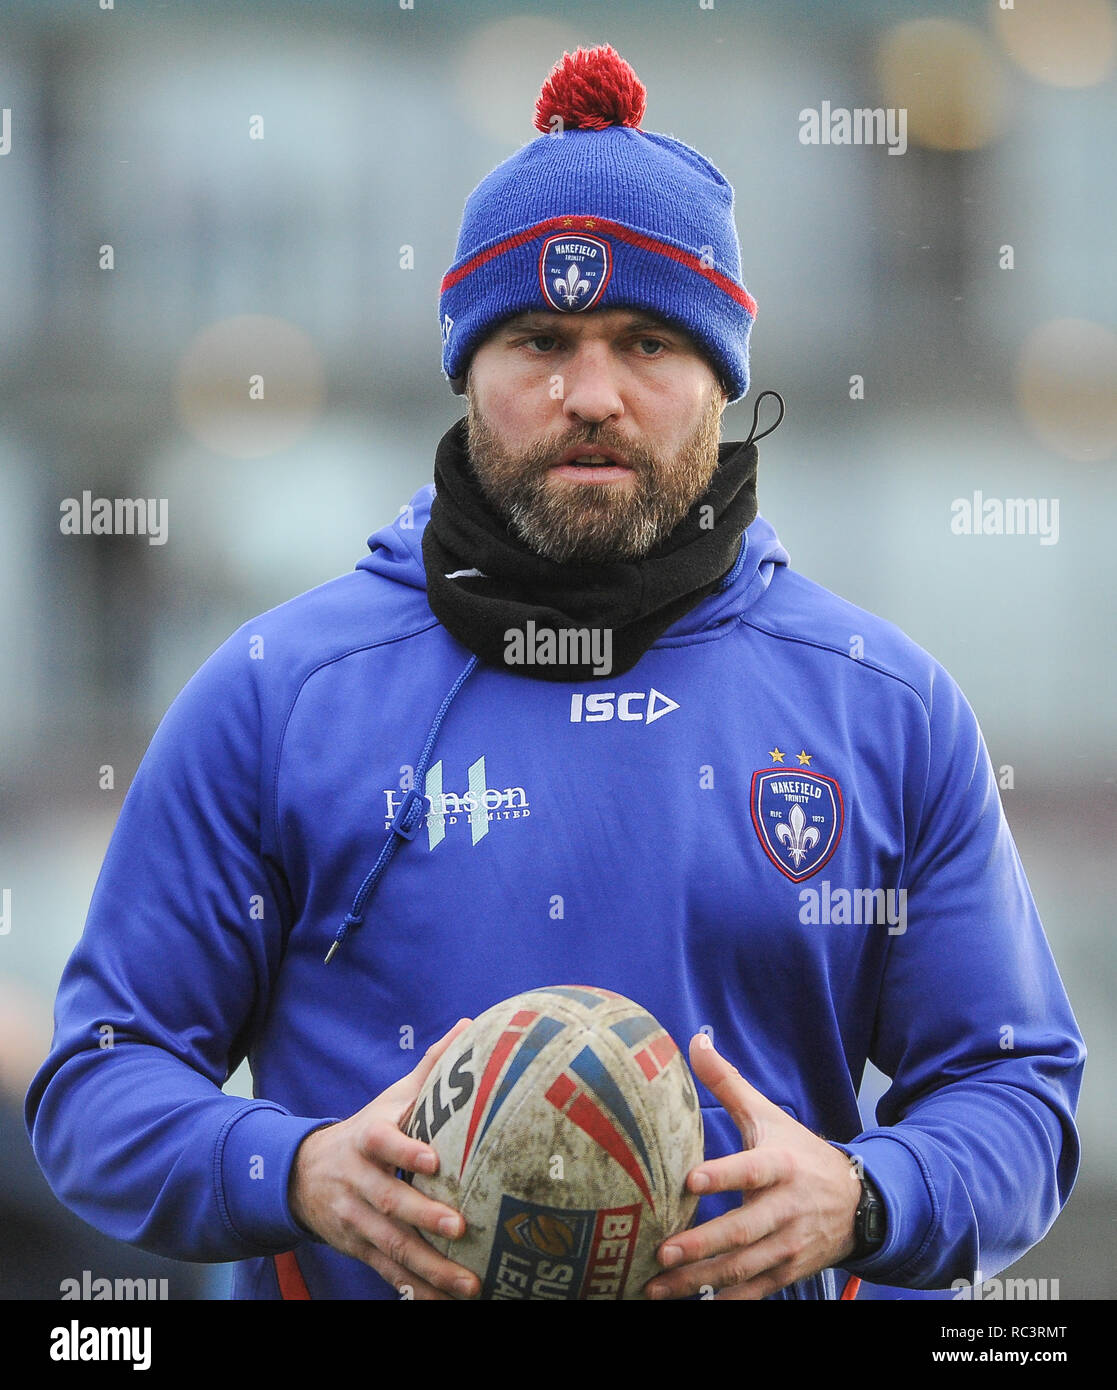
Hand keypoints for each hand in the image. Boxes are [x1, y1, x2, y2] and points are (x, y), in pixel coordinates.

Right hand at [289, 1018, 480, 1300]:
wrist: (301, 1175)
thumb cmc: (365, 1131)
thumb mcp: (389, 1098)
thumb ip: (428, 1068)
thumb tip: (466, 1025)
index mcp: (367, 1139)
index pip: (383, 1141)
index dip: (405, 1149)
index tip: (433, 1160)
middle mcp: (357, 1181)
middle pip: (389, 1200)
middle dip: (423, 1217)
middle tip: (460, 1227)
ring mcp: (354, 1219)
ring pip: (390, 1245)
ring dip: (429, 1267)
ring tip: (468, 1282)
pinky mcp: (358, 1248)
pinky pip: (387, 1273)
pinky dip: (415, 1290)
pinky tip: (444, 1304)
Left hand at [645, 1035, 860, 1300]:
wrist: (859, 1202)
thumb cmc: (800, 1153)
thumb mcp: (768, 1115)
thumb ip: (728, 1082)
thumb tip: (695, 1040)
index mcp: (781, 1166)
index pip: (751, 1170)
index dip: (724, 1176)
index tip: (691, 1180)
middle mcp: (787, 1209)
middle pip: (743, 1231)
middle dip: (702, 1244)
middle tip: (663, 1251)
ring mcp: (790, 1245)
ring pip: (744, 1268)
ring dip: (700, 1280)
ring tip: (658, 1286)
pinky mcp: (790, 1271)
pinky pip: (757, 1291)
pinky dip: (728, 1300)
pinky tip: (695, 1303)